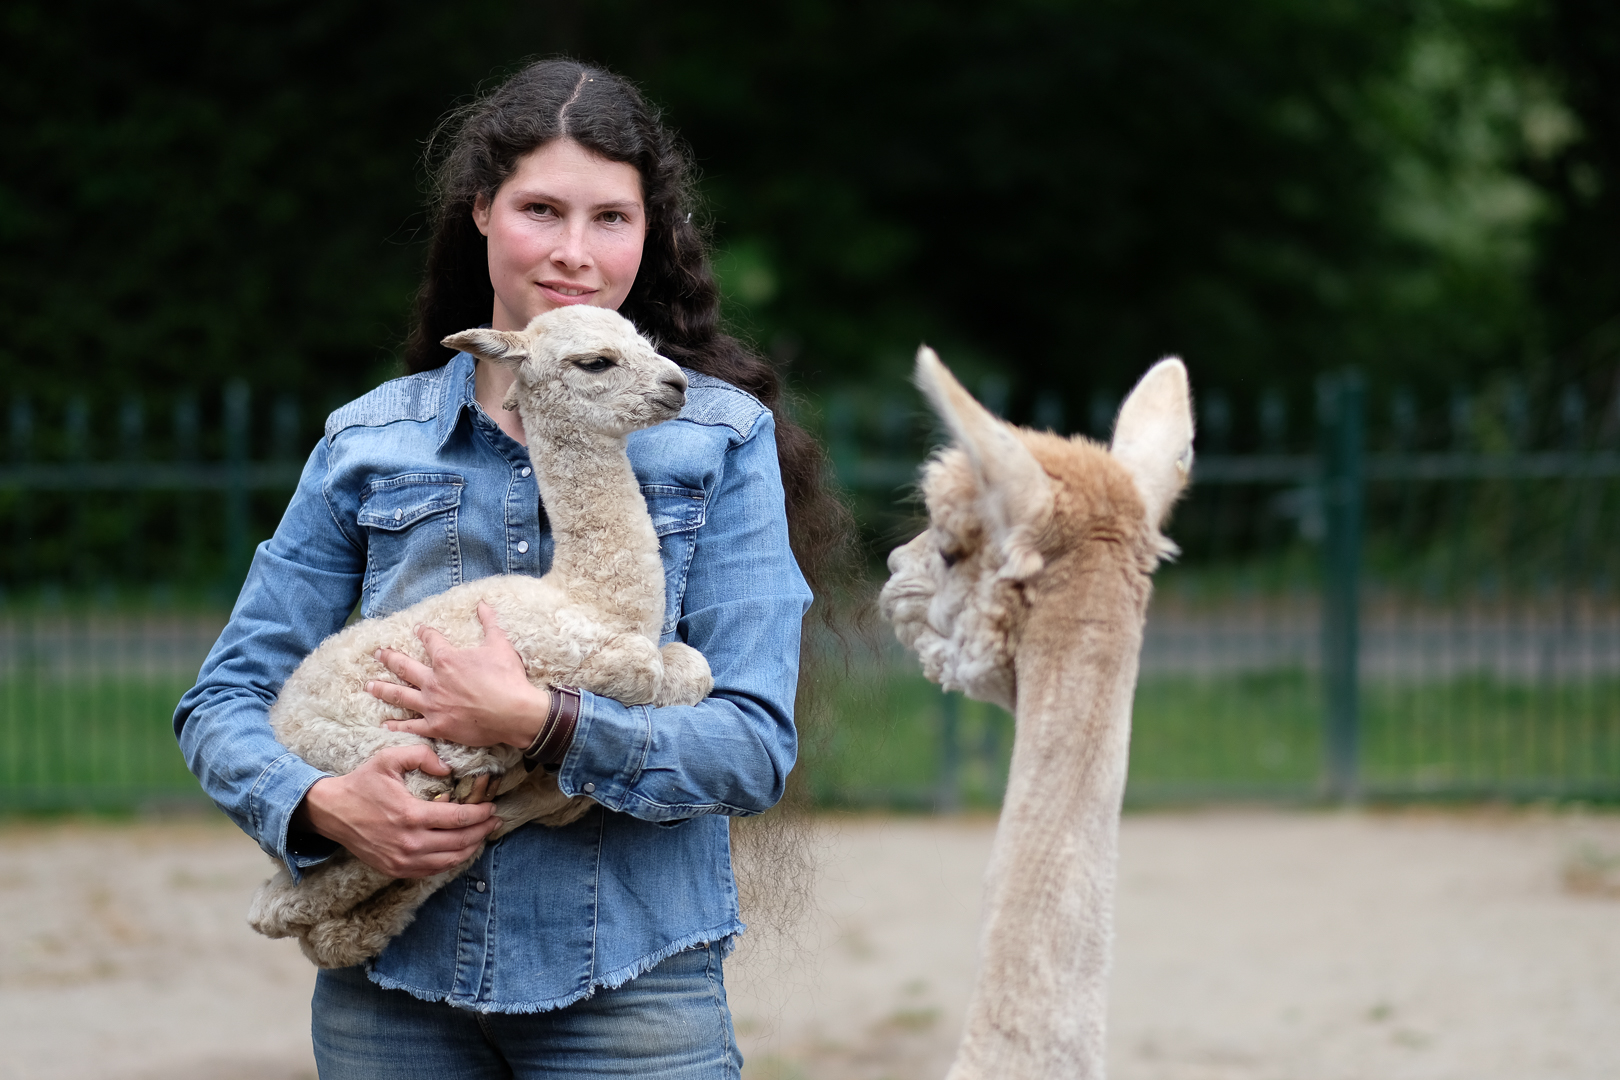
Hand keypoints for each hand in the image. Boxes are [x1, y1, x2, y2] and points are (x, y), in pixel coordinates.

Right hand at [296, 745, 502, 877]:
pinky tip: (460, 849)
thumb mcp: (389, 758)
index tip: (491, 807)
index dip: (480, 814)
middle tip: (494, 820)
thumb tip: (448, 768)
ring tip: (482, 834)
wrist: (332, 812)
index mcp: (410, 815)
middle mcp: (409, 843)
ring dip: (471, 848)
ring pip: (449, 861)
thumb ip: (422, 755)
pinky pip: (432, 870)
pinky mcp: (395, 870)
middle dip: (482, 831)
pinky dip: (451, 861)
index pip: (458, 819)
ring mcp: (402, 860)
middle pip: (459, 842)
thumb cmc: (362, 783)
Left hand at [368, 601, 549, 749]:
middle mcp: (434, 681)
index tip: (418, 629)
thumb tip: (484, 604)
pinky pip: (412, 725)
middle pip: (405, 667)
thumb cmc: (507, 678)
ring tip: (368, 686)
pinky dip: (398, 725)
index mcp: (447, 660)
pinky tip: (386, 724)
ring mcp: (432, 705)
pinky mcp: (437, 726)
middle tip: (377, 654)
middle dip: (390, 658)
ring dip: (383, 689)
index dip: (424, 633)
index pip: (430, 641)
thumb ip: (489, 623)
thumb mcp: (500, 645)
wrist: (514, 713)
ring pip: (400, 695)